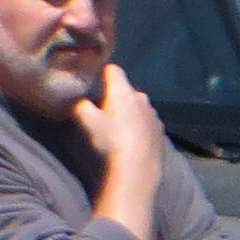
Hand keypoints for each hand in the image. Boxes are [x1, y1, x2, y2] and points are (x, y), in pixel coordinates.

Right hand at [74, 63, 163, 199]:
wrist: (137, 170)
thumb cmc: (110, 141)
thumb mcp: (86, 121)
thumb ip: (80, 105)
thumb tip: (81, 101)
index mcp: (123, 89)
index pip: (112, 69)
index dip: (101, 74)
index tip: (94, 84)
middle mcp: (141, 96)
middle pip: (124, 89)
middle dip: (113, 96)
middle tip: (101, 112)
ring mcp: (153, 113)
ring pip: (136, 105)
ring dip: (127, 111)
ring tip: (116, 130)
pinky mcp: (160, 130)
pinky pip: (145, 121)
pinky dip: (138, 125)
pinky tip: (131, 140)